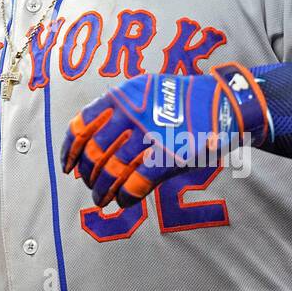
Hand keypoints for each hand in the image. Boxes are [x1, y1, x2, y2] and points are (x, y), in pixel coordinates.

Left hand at [60, 62, 271, 209]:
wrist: (224, 102)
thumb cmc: (181, 98)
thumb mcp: (143, 89)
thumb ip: (117, 108)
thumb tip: (88, 138)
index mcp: (119, 97)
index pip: (80, 127)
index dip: (70, 150)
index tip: (67, 166)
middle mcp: (129, 115)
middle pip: (94, 153)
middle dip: (87, 175)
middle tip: (89, 186)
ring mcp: (149, 137)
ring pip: (112, 172)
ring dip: (103, 191)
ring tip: (101, 200)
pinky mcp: (168, 158)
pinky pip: (135, 184)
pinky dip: (125, 197)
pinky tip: (122, 201)